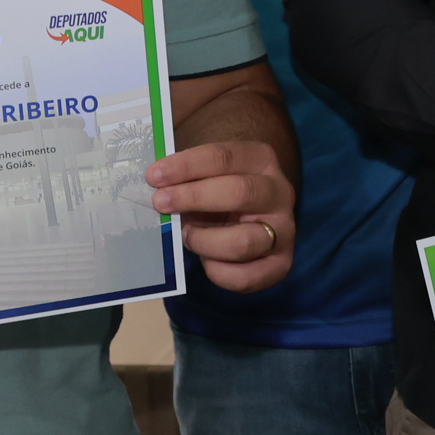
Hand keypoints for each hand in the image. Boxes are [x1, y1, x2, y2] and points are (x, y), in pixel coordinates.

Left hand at [148, 140, 296, 293]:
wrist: (252, 220)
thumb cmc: (217, 193)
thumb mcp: (206, 175)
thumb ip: (185, 174)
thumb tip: (150, 173)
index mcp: (261, 160)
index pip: (224, 157)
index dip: (187, 166)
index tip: (154, 176)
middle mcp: (279, 193)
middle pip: (240, 192)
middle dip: (194, 197)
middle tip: (160, 203)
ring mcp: (284, 231)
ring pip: (243, 242)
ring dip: (204, 240)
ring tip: (187, 236)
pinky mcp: (280, 265)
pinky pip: (244, 277)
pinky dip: (216, 271)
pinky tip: (206, 259)